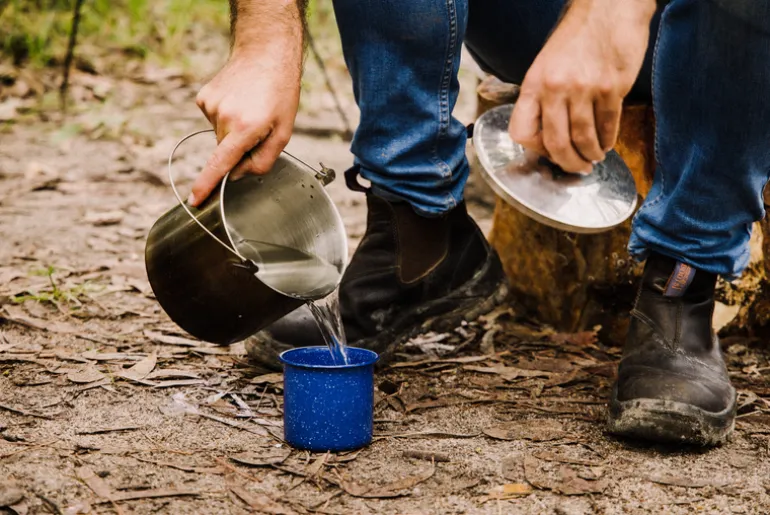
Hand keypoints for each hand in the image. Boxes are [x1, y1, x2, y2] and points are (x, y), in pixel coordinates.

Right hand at [190, 44, 301, 205]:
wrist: (265, 53)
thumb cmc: (280, 93)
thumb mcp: (284, 132)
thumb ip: (264, 159)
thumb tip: (240, 174)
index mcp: (245, 128)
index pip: (221, 163)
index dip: (207, 184)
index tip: (195, 200)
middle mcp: (224, 117)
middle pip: (226, 151)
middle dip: (240, 148)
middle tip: (259, 127)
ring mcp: (210, 106)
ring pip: (220, 135)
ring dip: (233, 129)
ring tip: (250, 107)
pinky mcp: (203, 97)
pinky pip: (214, 120)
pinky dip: (226, 116)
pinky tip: (238, 101)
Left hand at [509, 0, 653, 172]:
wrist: (609, 7)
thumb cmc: (577, 37)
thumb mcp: (547, 64)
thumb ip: (544, 98)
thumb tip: (548, 136)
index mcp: (534, 84)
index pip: (521, 131)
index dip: (535, 149)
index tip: (548, 152)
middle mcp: (555, 88)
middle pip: (556, 143)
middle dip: (568, 163)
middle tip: (578, 168)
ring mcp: (584, 89)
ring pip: (584, 139)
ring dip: (590, 154)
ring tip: (595, 157)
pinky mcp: (611, 88)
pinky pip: (607, 126)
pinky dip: (608, 140)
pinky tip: (608, 143)